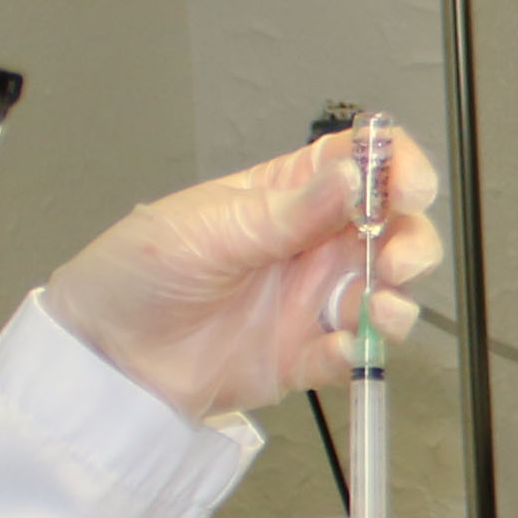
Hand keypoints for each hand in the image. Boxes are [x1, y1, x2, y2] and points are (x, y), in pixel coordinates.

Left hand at [48, 129, 444, 423]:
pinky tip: (340, 349)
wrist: (106, 355)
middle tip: (395, 260)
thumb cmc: (140, 271)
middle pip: (391, 229)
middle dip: (411, 241)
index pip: (360, 163)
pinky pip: (353, 354)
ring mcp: (310, 300)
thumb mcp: (212, 227)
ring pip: (385, 292)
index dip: (396, 166)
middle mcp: (309, 244)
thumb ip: (291, 212)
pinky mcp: (303, 355)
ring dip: (395, 300)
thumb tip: (356, 178)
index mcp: (287, 194)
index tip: (407, 188)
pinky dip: (360, 353)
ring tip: (374, 311)